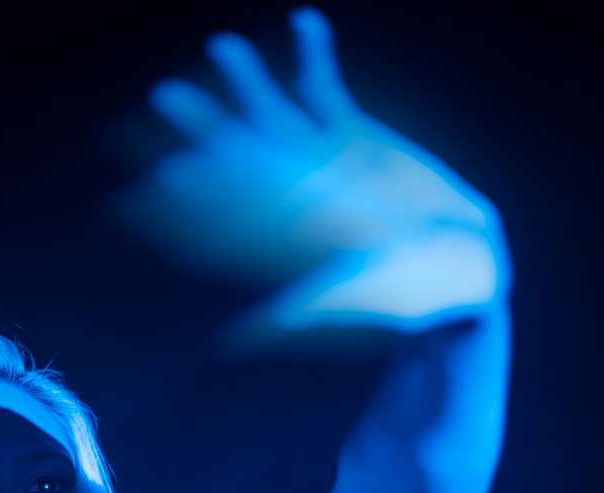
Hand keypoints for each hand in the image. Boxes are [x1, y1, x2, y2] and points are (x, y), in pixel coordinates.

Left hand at [115, 8, 509, 334]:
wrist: (453, 264)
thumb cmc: (400, 292)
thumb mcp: (347, 298)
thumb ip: (298, 308)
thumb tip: (242, 338)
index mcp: (282, 232)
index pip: (226, 209)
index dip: (194, 192)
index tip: (165, 174)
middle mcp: (291, 190)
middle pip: (234, 152)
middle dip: (201, 124)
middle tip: (163, 95)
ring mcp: (319, 158)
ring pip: (273, 112)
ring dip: (247, 79)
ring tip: (220, 45)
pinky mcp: (354, 136)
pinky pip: (327, 90)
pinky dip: (316, 57)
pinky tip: (304, 21)